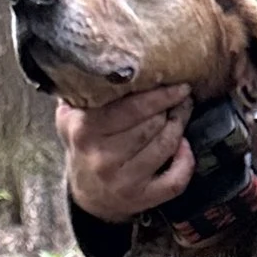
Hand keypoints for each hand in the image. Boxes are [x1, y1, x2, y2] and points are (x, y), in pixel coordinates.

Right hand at [54, 85, 193, 222]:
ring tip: (182, 113)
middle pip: (152, 124)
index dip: (159, 94)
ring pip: (165, 146)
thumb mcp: (70, 118)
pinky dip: (186, 162)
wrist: (87, 197)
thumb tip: (98, 57)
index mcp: (85, 131)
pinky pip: (175, 180)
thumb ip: (80, 91)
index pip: (130, 107)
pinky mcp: (142, 199)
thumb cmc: (84, 147)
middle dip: (172, 107)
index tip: (176, 83)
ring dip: (179, 127)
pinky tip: (184, 147)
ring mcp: (124, 181)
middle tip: (182, 95)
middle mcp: (104, 157)